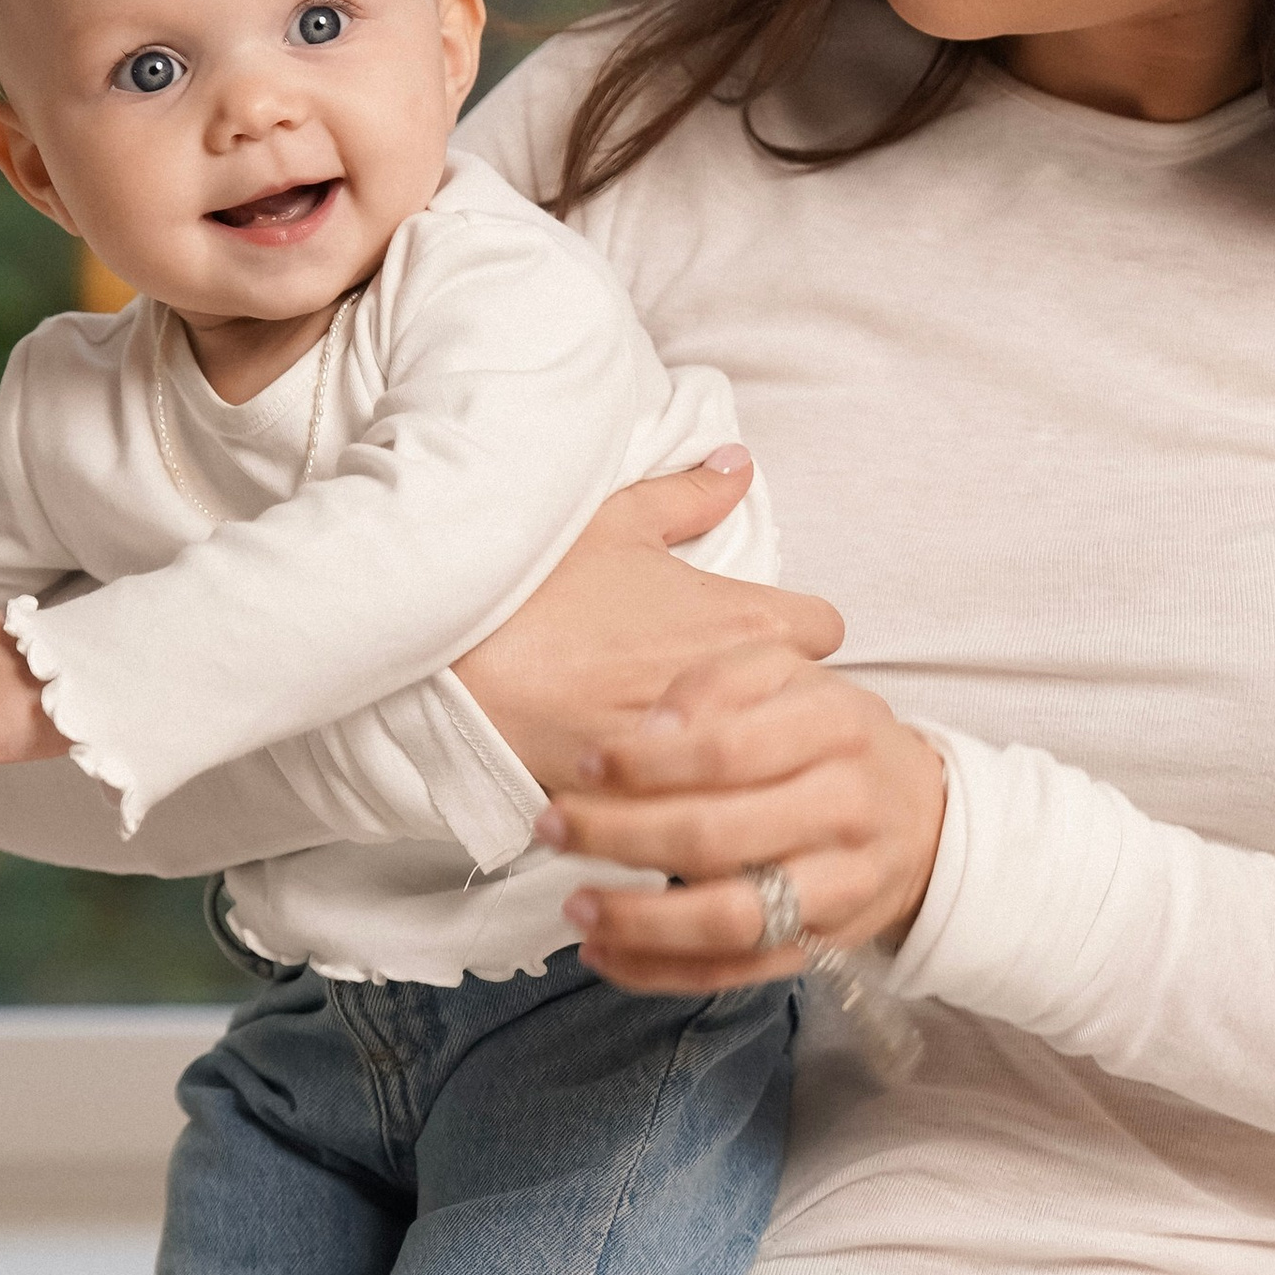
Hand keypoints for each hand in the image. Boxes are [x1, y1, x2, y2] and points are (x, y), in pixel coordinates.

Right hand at [452, 450, 846, 793]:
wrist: (450, 664)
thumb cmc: (531, 587)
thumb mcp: (613, 521)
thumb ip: (689, 494)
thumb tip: (738, 463)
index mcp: (739, 618)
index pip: (824, 631)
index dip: (796, 632)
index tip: (758, 636)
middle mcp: (735, 691)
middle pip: (799, 703)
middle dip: (773, 695)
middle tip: (721, 686)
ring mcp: (700, 756)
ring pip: (758, 764)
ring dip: (735, 751)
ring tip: (692, 741)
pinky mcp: (658, 806)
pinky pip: (704, 811)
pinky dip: (691, 800)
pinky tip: (660, 785)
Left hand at [529, 642, 948, 995]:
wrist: (924, 815)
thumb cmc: (831, 737)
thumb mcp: (788, 676)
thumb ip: (717, 682)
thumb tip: (649, 730)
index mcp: (834, 727)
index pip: (725, 750)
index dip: (645, 763)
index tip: (586, 764)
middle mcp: (843, 809)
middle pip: (717, 838)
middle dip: (618, 837)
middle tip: (551, 828)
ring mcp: (838, 887)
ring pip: (730, 919)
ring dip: (640, 920)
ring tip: (575, 905)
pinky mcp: (822, 946)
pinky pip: (735, 972)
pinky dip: (662, 971)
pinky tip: (604, 952)